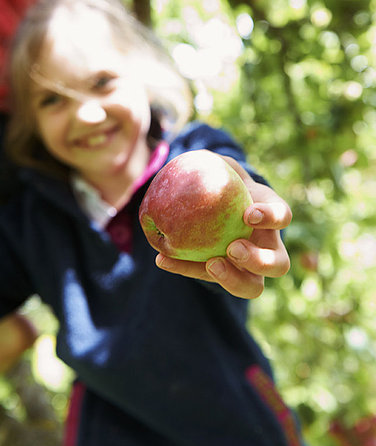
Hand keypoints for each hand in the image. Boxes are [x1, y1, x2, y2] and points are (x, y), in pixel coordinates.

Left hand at [155, 156, 291, 298]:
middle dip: (259, 261)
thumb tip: (198, 158)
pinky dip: (186, 269)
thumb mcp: (221, 167)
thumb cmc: (222, 180)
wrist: (213, 201)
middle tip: (233, 248)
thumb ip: (214, 162)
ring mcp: (249, 267)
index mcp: (272, 214)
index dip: (270, 218)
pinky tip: (162, 259)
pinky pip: (209, 278)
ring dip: (232, 279)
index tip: (248, 214)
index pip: (283, 216)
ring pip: (253, 286)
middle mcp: (268, 246)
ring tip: (210, 263)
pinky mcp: (224, 275)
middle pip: (278, 264)